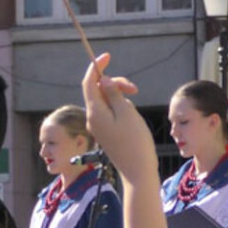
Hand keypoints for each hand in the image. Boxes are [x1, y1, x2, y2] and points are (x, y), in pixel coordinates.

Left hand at [81, 53, 157, 185]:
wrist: (137, 170)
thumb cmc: (135, 141)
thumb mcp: (127, 112)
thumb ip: (114, 94)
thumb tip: (102, 81)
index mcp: (94, 111)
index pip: (89, 82)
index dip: (96, 67)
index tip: (107, 56)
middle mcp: (92, 118)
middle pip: (98, 90)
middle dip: (115, 84)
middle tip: (134, 89)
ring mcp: (98, 126)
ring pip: (105, 101)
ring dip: (120, 97)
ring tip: (135, 108)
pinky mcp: (105, 133)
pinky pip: (109, 113)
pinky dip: (120, 108)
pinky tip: (132, 118)